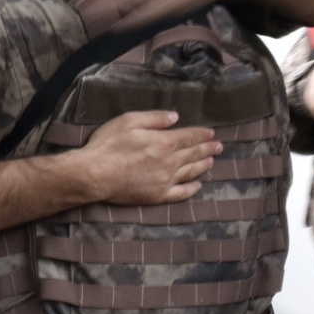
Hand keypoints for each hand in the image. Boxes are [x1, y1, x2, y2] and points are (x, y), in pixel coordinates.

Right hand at [71, 110, 220, 205]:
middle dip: (207, 149)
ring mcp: (165, 181)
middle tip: (219, 146)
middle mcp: (170, 162)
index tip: (211, 134)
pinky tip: (198, 185)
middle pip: (194, 154)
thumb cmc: (108, 145)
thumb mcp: (129, 121)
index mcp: (164, 142)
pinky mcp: (158, 196)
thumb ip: (154, 118)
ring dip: (203, 166)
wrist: (94, 174)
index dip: (202, 135)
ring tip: (211, 161)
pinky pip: (181, 193)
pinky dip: (192, 189)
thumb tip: (175, 117)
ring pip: (191, 172)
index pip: (189, 137)